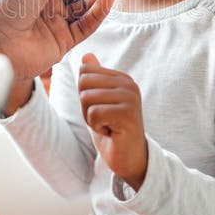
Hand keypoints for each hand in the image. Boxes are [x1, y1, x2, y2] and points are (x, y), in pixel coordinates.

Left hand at [78, 53, 148, 190]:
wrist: (129, 158)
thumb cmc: (112, 130)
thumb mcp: (99, 102)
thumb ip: (94, 79)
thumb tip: (86, 55)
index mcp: (121, 78)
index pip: (84, 71)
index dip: (84, 94)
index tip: (100, 108)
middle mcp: (128, 84)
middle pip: (83, 82)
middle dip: (85, 106)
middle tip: (103, 119)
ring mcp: (130, 98)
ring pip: (87, 98)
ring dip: (91, 118)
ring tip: (108, 125)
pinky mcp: (128, 114)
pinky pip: (94, 114)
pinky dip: (97, 127)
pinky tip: (111, 132)